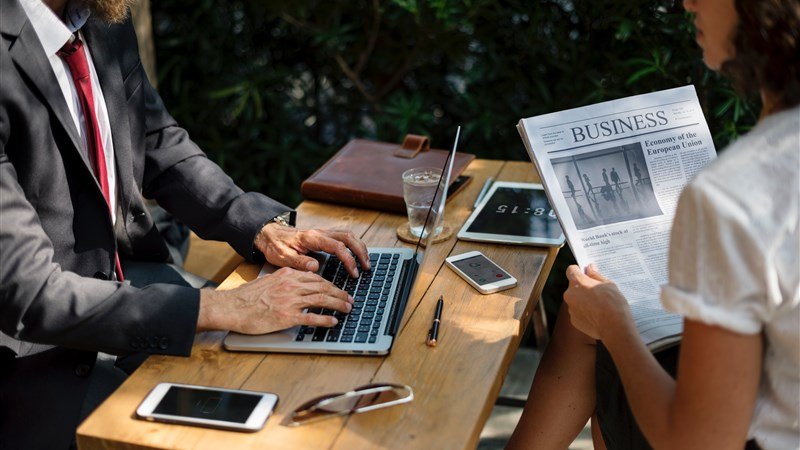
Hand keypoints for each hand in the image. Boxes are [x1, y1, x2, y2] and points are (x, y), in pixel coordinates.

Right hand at [198, 267, 353, 333]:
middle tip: (349, 299)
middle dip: (339, 293)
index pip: (316, 277)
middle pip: (323, 287)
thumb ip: (285, 281)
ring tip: (347, 308)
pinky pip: (312, 317)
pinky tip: (334, 321)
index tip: (338, 289)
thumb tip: (299, 285)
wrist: (232, 307)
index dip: (330, 284)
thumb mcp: (269, 281)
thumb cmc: (246, 297)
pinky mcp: (287, 317)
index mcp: (287, 275)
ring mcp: (290, 301)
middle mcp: (291, 285)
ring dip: (338, 304)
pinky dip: (325, 319)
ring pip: (321, 299)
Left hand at [254, 223, 369, 277]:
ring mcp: (323, 233)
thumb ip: (299, 262)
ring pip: (348, 235)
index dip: (349, 260)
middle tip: (367, 267)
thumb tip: (315, 267)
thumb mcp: (282, 257)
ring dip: (359, 247)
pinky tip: (356, 256)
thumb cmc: (275, 246)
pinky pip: (343, 237)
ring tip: (366, 262)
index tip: (354, 273)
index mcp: (312, 238)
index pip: (338, 247)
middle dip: (361, 251)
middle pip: (348, 237)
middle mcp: (320, 233)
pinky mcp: (323, 236)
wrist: (268, 235)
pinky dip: (353, 245)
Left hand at [562, 264, 633, 340]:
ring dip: (583, 301)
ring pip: (575, 300)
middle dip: (582, 288)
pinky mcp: (574, 320)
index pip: (571, 270)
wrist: (614, 326)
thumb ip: (596, 275)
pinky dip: (584, 313)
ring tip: (598, 306)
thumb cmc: (613, 303)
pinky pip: (578, 313)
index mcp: (577, 282)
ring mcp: (571, 308)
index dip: (578, 270)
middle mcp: (570, 294)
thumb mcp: (608, 284)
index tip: (586, 273)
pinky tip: (596, 315)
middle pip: (573, 287)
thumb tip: (590, 268)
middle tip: (596, 292)